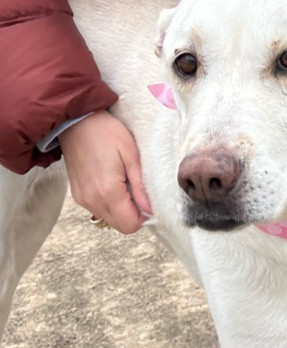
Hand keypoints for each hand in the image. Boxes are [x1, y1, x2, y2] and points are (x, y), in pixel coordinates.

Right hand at [59, 112, 151, 234]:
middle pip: (119, 226)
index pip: (130, 225)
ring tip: (124, 182)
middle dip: (133, 214)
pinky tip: (111, 181)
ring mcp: (82, 199)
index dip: (144, 216)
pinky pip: (98, 209)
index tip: (148, 198)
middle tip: (138, 190)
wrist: (76, 121)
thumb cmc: (106, 132)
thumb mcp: (131, 155)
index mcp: (107, 192)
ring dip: (121, 208)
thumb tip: (150, 209)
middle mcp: (92, 200)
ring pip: (108, 218)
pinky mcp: (77, 195)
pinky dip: (108, 202)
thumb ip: (140, 186)